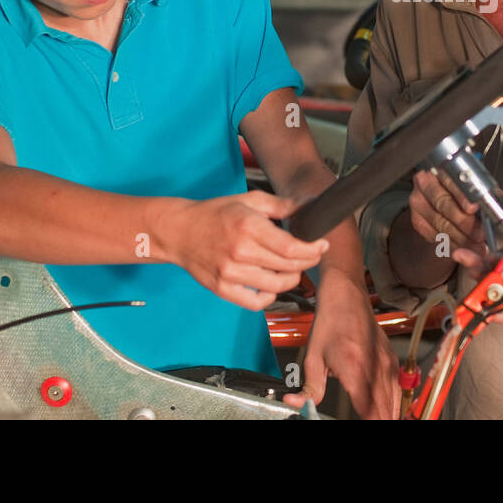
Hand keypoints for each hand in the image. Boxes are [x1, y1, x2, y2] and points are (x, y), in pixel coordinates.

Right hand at [162, 191, 328, 310]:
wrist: (180, 231)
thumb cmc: (216, 214)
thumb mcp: (250, 200)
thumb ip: (282, 205)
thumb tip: (311, 204)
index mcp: (248, 227)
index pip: (290, 247)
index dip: (312, 249)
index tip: (322, 245)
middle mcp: (239, 252)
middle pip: (287, 267)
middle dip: (307, 262)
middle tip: (312, 255)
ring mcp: (229, 273)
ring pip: (276, 287)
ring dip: (292, 279)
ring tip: (292, 268)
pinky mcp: (222, 289)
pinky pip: (255, 302)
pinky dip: (270, 297)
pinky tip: (271, 285)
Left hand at [282, 270, 399, 418]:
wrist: (347, 295)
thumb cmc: (331, 322)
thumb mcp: (313, 357)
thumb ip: (309, 388)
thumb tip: (295, 404)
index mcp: (355, 369)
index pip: (369, 411)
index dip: (368, 423)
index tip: (361, 426)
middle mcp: (375, 367)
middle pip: (385, 410)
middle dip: (379, 421)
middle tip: (369, 423)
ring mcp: (387, 363)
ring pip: (395, 402)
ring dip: (388, 416)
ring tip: (380, 421)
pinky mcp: (391, 359)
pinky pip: (398, 388)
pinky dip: (394, 404)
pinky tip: (388, 412)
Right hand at [406, 169, 490, 267]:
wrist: (442, 201)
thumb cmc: (461, 190)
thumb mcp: (475, 185)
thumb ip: (489, 191)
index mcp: (441, 168)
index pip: (451, 180)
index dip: (463, 196)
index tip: (475, 208)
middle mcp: (425, 183)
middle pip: (443, 204)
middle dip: (465, 223)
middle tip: (481, 235)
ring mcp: (418, 202)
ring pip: (440, 223)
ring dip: (462, 238)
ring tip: (478, 246)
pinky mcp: (417, 221)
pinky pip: (435, 236)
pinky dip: (452, 244)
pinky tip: (464, 248)